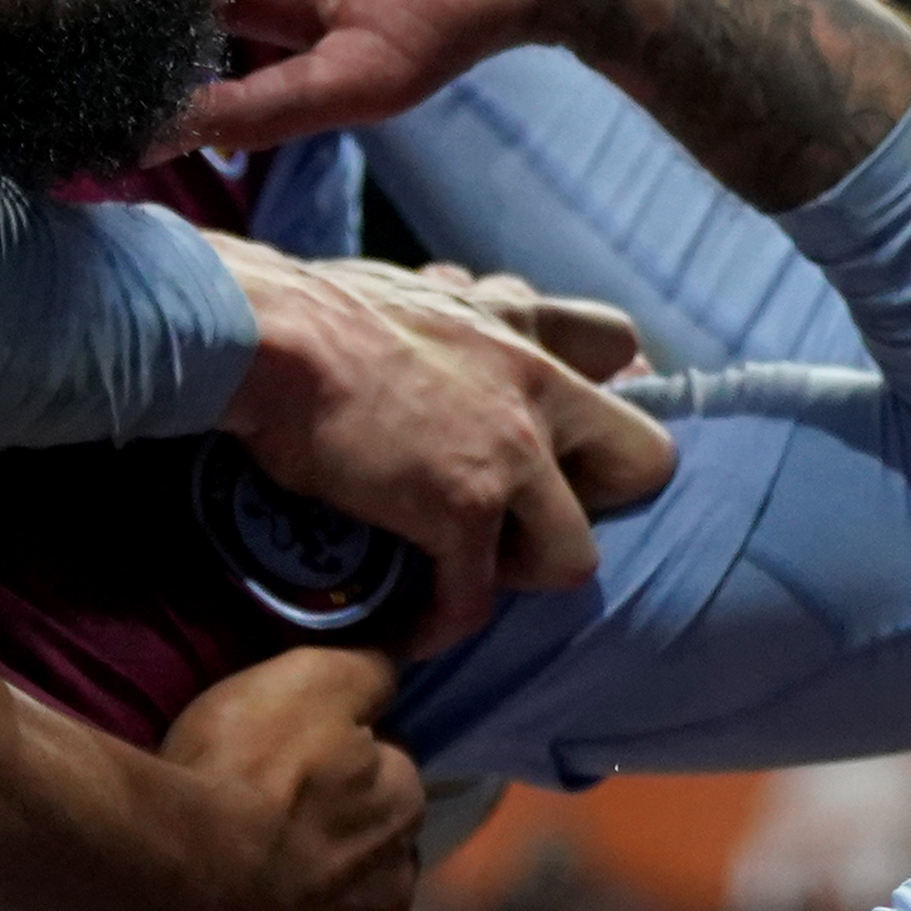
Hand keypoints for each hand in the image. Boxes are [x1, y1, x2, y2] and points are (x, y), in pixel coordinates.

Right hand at [144, 644, 425, 910]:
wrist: (170, 887)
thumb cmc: (243, 775)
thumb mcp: (310, 680)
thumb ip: (368, 671)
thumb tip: (400, 666)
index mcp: (402, 816)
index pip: (388, 773)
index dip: (339, 758)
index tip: (289, 752)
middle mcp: (383, 897)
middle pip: (360, 855)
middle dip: (325, 839)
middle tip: (254, 812)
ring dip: (284, 899)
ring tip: (219, 870)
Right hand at [218, 244, 678, 646]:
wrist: (264, 335)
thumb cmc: (313, 306)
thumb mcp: (412, 288)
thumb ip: (455, 298)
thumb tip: (457, 281)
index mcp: (519, 326)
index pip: (618, 344)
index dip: (609, 390)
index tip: (571, 427)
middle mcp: (535, 387)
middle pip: (646, 459)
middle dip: (598, 497)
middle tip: (533, 508)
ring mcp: (507, 455)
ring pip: (577, 555)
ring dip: (522, 569)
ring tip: (469, 566)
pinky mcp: (461, 512)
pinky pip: (473, 602)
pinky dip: (439, 625)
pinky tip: (411, 628)